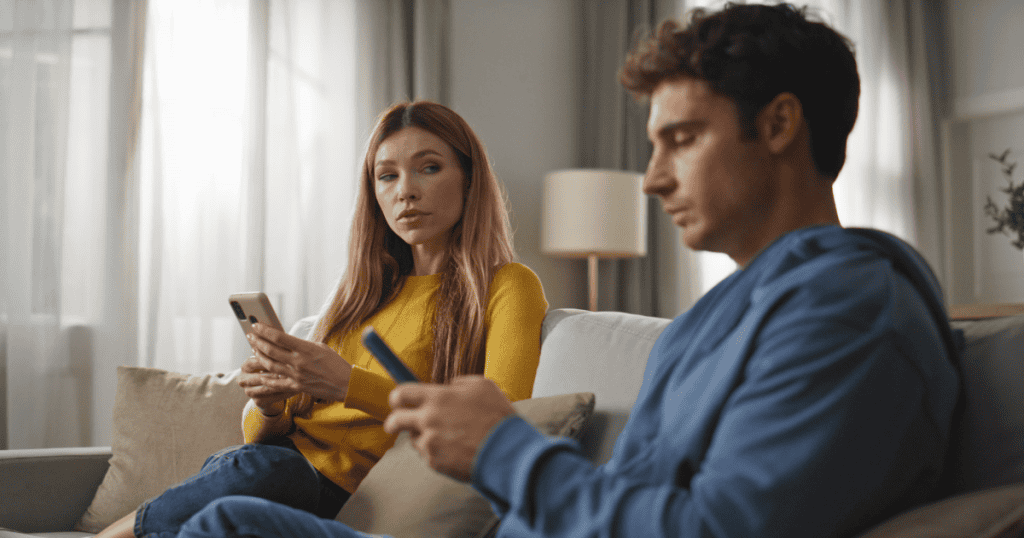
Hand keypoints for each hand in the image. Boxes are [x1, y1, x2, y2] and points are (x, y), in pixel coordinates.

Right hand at [238, 355, 296, 414]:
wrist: (270, 388)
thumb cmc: (273, 368)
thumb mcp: (272, 358)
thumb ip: (274, 352)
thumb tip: (285, 344)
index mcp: (246, 365)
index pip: (257, 361)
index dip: (273, 360)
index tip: (288, 358)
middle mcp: (243, 379)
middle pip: (260, 377)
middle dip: (277, 374)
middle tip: (292, 372)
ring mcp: (249, 391)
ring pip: (267, 388)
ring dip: (282, 384)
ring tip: (296, 380)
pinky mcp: (257, 401)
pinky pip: (272, 398)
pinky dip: (284, 393)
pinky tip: (295, 389)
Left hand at [245, 322, 352, 402]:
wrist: (346, 384)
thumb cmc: (335, 364)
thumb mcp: (321, 347)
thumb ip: (303, 345)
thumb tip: (287, 341)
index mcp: (306, 349)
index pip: (280, 337)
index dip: (265, 330)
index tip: (256, 325)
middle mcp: (299, 362)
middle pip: (271, 350)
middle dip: (257, 341)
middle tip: (250, 335)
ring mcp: (296, 375)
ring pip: (270, 365)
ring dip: (259, 356)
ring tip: (253, 349)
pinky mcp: (296, 387)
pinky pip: (276, 382)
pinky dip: (266, 377)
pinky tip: (260, 373)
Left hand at [383, 376, 515, 481]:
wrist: (507, 451)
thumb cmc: (498, 416)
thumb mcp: (483, 386)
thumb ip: (459, 383)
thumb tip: (448, 387)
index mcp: (438, 397)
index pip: (401, 393)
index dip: (397, 397)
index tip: (398, 402)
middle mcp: (429, 419)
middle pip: (395, 420)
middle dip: (393, 422)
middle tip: (397, 424)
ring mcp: (430, 442)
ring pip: (414, 439)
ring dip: (423, 437)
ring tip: (449, 438)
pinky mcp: (435, 462)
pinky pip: (428, 455)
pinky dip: (437, 453)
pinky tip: (456, 451)